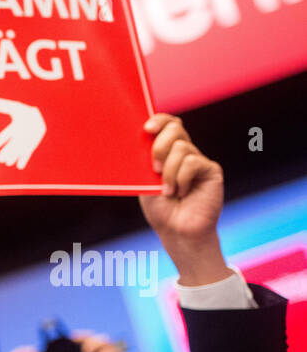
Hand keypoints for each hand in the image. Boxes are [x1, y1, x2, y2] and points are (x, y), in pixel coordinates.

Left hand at [139, 114, 231, 285]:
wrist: (176, 231)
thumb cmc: (160, 209)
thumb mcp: (145, 182)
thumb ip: (146, 160)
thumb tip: (140, 138)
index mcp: (168, 152)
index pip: (168, 124)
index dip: (159, 120)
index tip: (146, 128)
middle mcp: (186, 152)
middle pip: (175, 128)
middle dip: (159, 146)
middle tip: (153, 169)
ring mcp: (199, 160)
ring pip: (181, 148)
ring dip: (168, 172)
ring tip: (169, 191)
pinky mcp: (211, 170)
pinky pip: (192, 163)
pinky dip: (181, 179)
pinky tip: (182, 193)